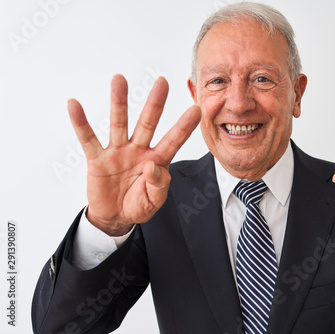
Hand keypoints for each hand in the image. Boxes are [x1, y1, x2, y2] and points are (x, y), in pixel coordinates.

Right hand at [68, 74, 200, 235]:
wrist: (115, 217)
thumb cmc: (139, 205)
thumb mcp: (154, 201)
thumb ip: (158, 185)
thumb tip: (152, 167)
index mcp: (157, 161)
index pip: (173, 141)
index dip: (184, 127)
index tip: (196, 110)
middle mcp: (139, 150)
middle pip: (147, 123)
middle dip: (155, 103)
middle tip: (162, 82)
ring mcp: (118, 152)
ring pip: (119, 123)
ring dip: (119, 102)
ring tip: (119, 79)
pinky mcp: (97, 158)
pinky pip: (88, 139)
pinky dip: (80, 123)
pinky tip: (74, 105)